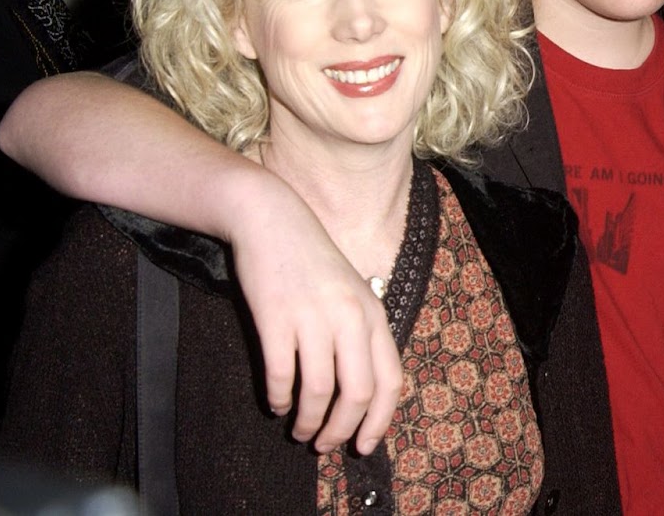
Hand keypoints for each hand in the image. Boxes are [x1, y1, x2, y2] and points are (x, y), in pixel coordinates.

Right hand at [227, 175, 402, 454]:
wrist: (273, 218)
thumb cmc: (313, 261)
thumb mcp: (352, 293)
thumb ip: (360, 335)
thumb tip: (360, 393)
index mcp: (374, 314)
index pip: (390, 380)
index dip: (380, 421)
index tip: (363, 445)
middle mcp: (350, 317)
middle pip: (358, 393)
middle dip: (342, 430)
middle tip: (324, 445)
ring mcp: (314, 316)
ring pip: (320, 390)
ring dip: (308, 421)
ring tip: (298, 431)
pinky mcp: (276, 316)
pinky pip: (281, 373)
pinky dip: (279, 397)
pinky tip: (275, 403)